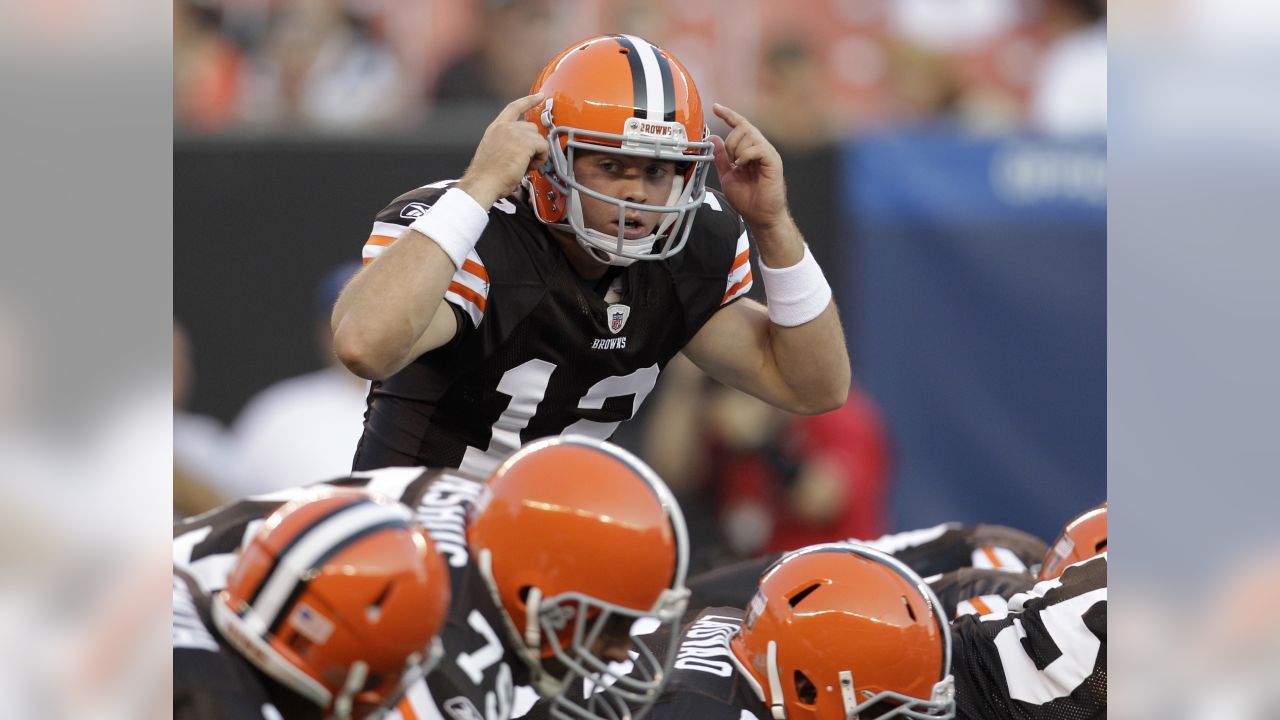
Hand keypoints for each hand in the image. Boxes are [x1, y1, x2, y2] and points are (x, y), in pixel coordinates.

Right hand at [457, 93, 548, 207]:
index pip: (514, 107)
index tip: (539, 96)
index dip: (528, 101)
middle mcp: (505, 127)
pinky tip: (531, 167)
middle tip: (524, 161)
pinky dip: (541, 158)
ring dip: (537, 153)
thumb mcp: (495, 151)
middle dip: (532, 144)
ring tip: (525, 166)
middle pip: (531, 128)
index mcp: (496, 128)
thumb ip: (509, 143)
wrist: (483, 183)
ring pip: (539, 138)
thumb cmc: (487, 176)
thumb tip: (526, 148)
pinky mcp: (525, 143)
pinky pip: (544, 147)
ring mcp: (515, 133)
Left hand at [710, 103, 789, 231]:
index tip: (716, 107)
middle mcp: (761, 148)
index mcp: (751, 150)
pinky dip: (746, 155)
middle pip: (743, 127)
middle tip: (731, 161)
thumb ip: (721, 157)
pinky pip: (757, 148)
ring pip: (749, 135)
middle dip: (731, 141)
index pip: (740, 126)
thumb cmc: (748, 200)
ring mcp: (768, 154)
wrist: (760, 217)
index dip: (728, 115)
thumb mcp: (728, 175)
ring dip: (737, 149)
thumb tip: (713, 139)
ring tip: (739, 165)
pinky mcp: (773, 162)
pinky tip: (742, 165)